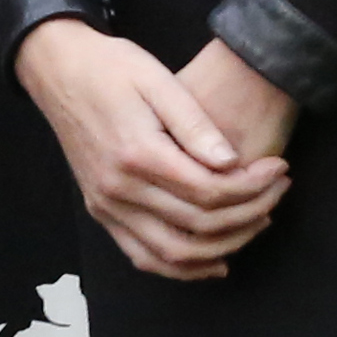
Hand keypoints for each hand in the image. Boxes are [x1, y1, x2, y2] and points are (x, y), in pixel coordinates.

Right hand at [14, 20, 290, 282]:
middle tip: (277, 191)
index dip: (253, 186)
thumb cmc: (112, 68)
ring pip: (174, 254)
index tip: (278, 169)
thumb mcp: (158, 80)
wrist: (58, 70)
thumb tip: (231, 163)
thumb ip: (195, 124)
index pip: (209, 191)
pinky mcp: (100, 211)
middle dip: (249, 213)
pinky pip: (144, 256)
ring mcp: (106, 205)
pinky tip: (215, 261)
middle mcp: (118, 188)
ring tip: (257, 222)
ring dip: (224, 247)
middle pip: (198, 226)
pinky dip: (183, 268)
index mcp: (137, 153)